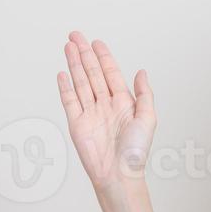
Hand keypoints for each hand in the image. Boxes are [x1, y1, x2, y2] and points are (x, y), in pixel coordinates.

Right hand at [56, 30, 155, 194]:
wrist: (118, 175)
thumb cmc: (135, 153)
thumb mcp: (148, 119)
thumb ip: (145, 94)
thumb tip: (142, 71)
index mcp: (123, 103)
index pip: (111, 73)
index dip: (103, 57)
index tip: (96, 42)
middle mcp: (105, 105)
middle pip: (93, 73)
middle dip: (84, 54)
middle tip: (76, 35)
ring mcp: (90, 113)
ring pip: (80, 83)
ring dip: (74, 65)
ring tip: (67, 46)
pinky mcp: (77, 124)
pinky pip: (69, 101)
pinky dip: (65, 86)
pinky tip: (62, 73)